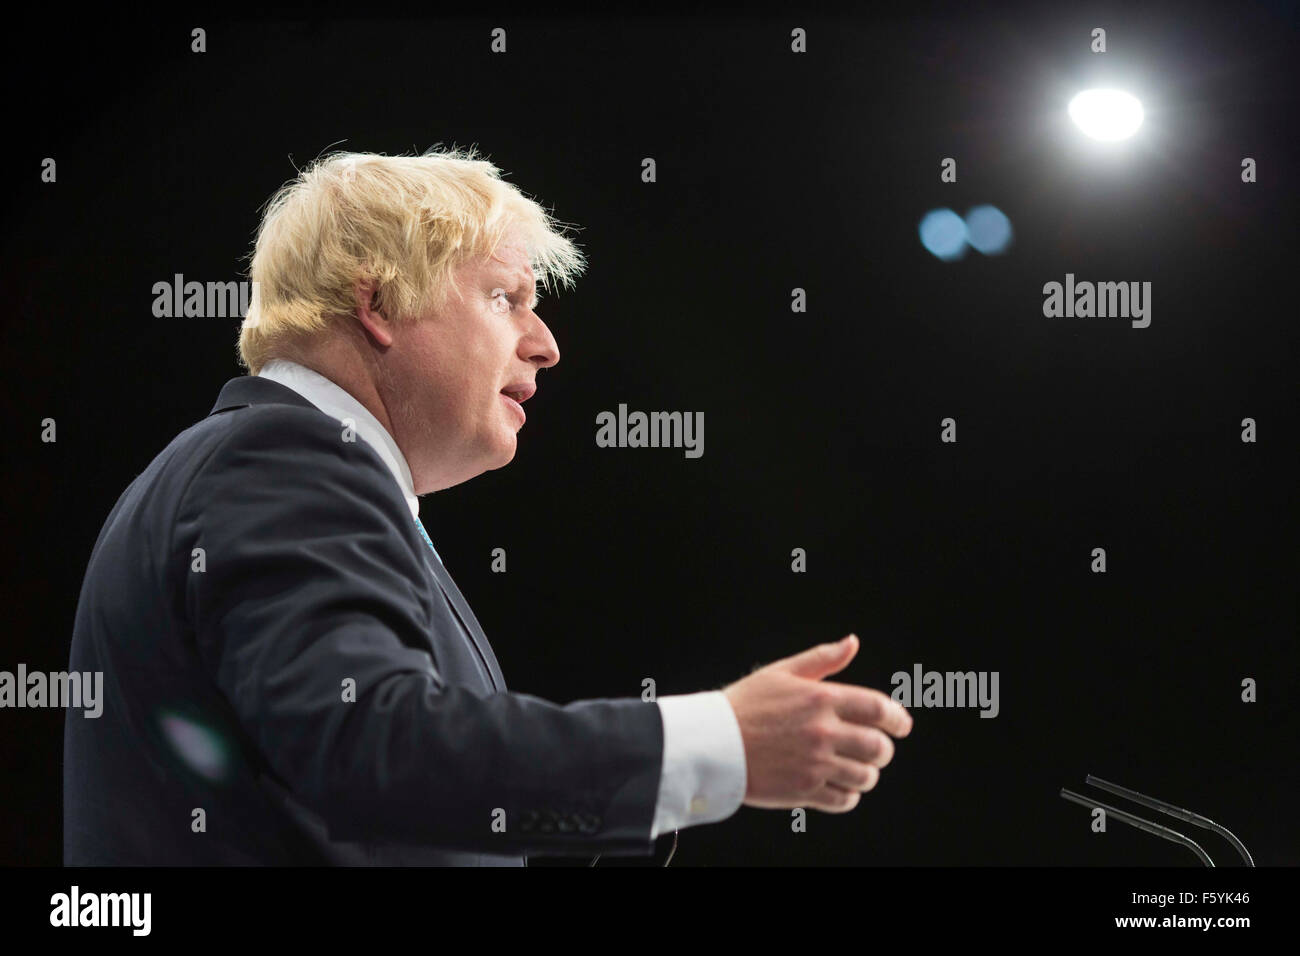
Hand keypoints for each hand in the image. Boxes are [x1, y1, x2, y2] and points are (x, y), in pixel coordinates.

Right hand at [721, 634, 911, 812]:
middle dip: (883, 750)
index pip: (878, 709)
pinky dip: (848, 795)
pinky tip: (838, 786)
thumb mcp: (782, 672)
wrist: (713, 742)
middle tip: (877, 750)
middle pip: (877, 747)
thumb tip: (852, 642)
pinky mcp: (804, 790)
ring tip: (855, 769)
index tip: (901, 726)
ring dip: (867, 774)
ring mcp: (814, 763)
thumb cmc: (746, 704)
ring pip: (864, 776)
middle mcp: (822, 731)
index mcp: (821, 698)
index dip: (897, 719)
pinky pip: (844, 800)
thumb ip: (822, 658)